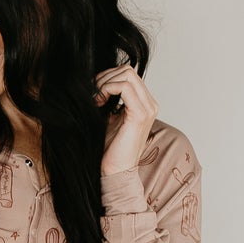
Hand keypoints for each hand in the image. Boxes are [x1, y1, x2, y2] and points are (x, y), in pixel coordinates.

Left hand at [95, 60, 158, 174]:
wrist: (115, 172)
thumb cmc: (110, 148)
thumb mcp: (109, 118)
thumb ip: (110, 100)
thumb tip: (96, 82)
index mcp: (144, 104)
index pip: (128, 74)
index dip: (108, 77)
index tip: (94, 92)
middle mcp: (150, 104)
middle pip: (128, 71)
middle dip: (105, 77)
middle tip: (93, 94)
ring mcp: (147, 109)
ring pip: (126, 75)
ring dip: (105, 83)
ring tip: (96, 99)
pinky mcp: (139, 115)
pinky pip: (124, 87)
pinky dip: (107, 89)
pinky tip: (99, 102)